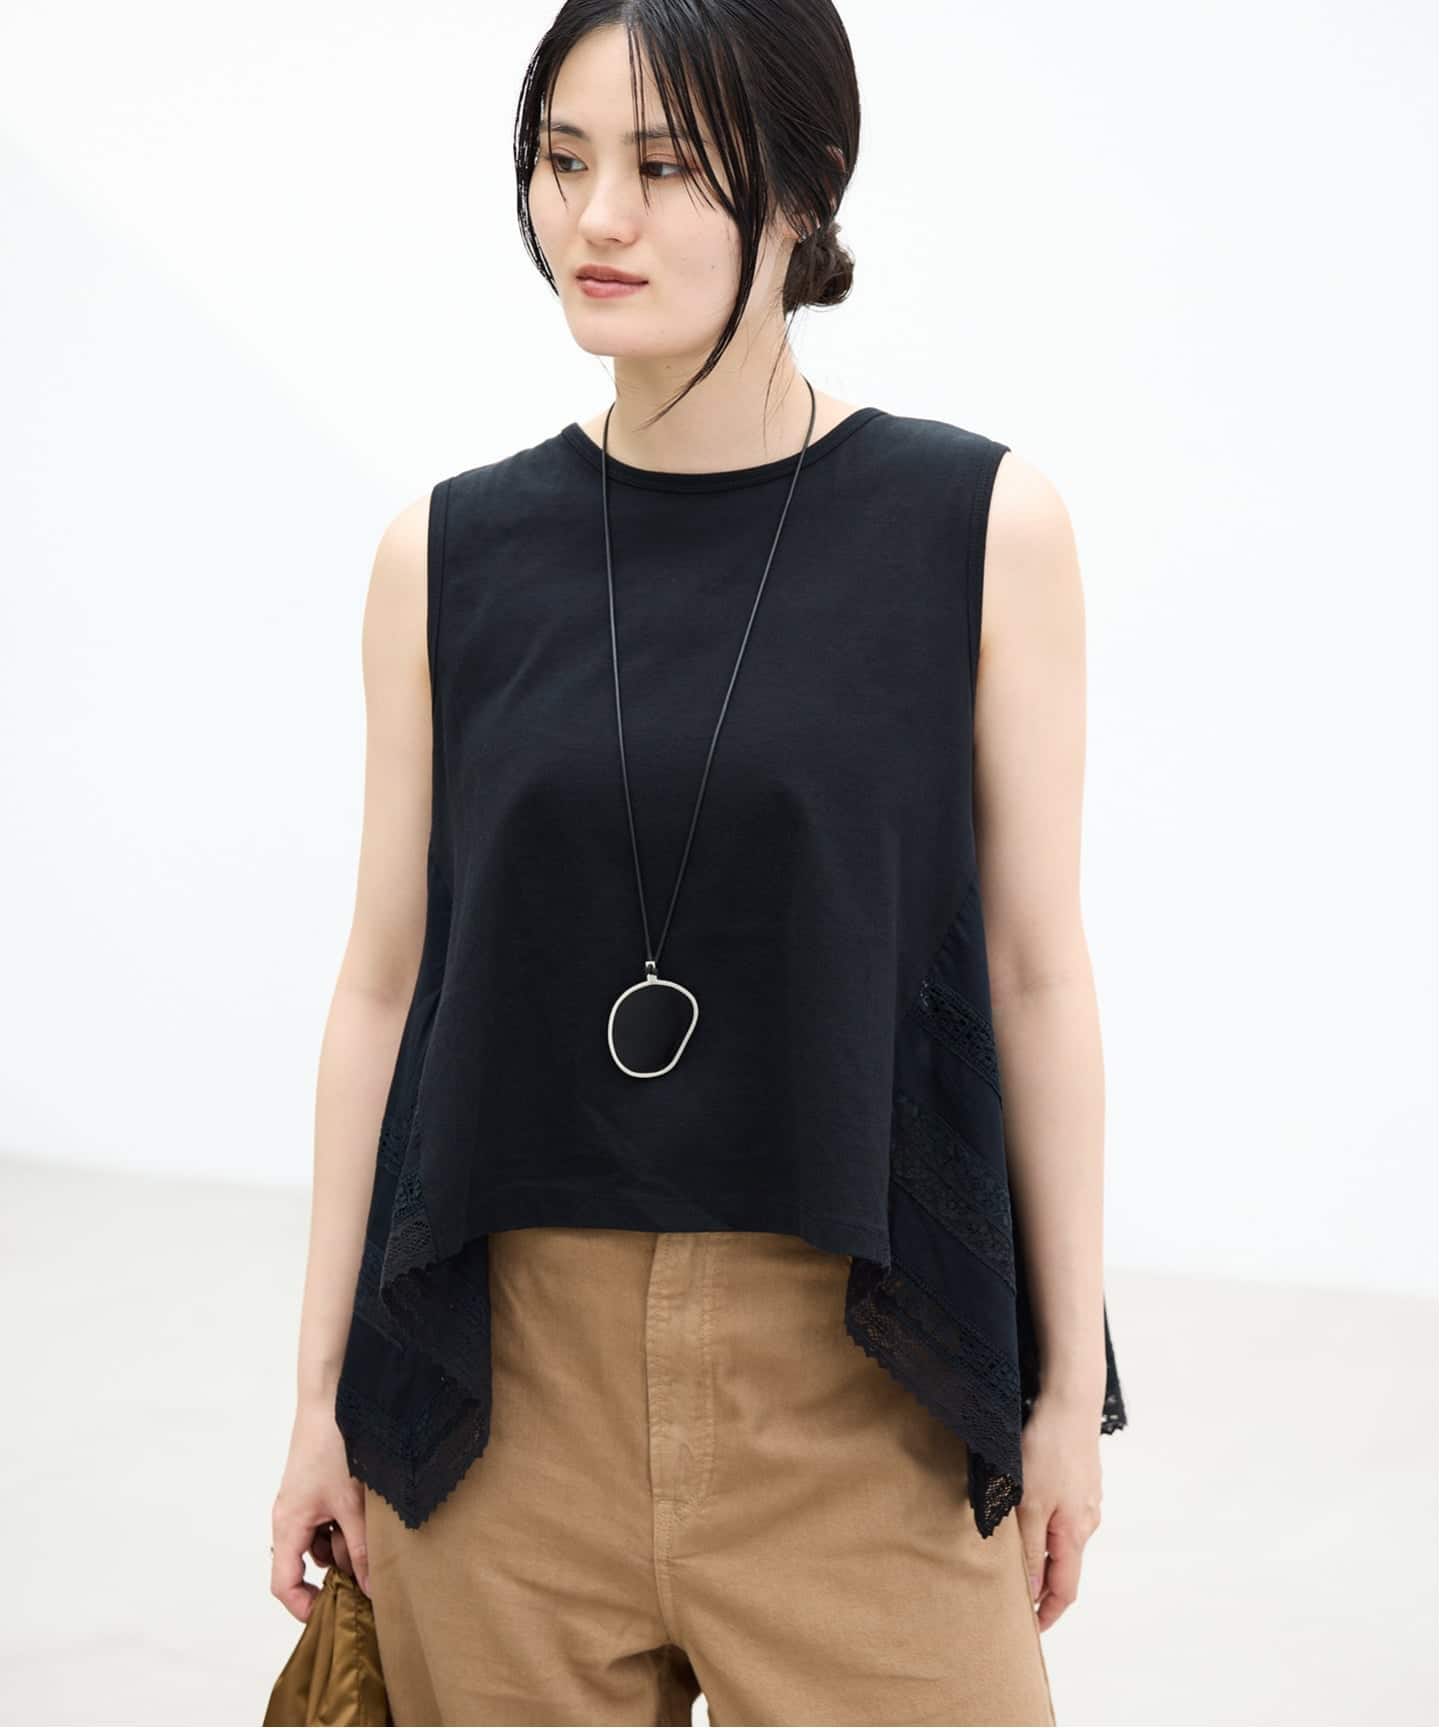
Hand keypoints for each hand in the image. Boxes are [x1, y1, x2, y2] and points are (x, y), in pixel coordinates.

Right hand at [270, 1399, 370, 1622]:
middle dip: (340, 1567)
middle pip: (309, 1563)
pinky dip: (348, 1521)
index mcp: (288, 1527)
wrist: (331, 1399)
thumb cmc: (333, 1449)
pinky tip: (368, 1507)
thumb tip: (369, 1590)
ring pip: (324, 1541)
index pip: (283, 1584)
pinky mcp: (317, 1489)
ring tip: (371, 1523)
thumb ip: (360, 1550)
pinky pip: (330, 1519)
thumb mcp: (351, 1506)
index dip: (304, 1607)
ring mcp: (303, 1503)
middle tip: (371, 1563)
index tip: (332, 1616)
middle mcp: (290, 1518)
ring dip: (348, 1541)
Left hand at [1015, 1389, 1103, 1630]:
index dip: (1048, 1614)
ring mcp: (1085, 1501)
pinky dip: (1045, 1529)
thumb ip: (1030, 1546)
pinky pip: (1062, 1517)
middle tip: (1013, 1597)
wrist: (1070, 1403)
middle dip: (1041, 1587)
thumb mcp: (1030, 1502)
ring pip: (1061, 1540)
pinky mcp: (1079, 1481)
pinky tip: (1026, 1517)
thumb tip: (1032, 1590)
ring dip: (1041, 1555)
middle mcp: (1086, 1522)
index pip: (1065, 1590)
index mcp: (1075, 1534)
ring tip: (1012, 1558)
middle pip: (1064, 1567)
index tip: (1030, 1631)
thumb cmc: (1049, 1450)